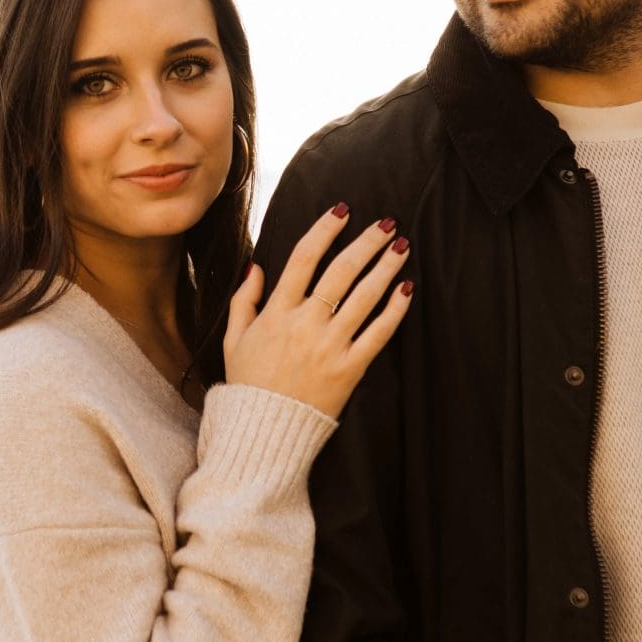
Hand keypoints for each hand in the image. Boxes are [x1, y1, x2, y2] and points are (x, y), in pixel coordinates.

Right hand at [224, 204, 414, 417]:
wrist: (265, 431)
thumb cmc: (249, 384)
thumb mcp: (234, 339)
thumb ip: (244, 300)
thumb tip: (257, 266)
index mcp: (277, 311)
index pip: (304, 257)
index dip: (325, 228)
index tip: (343, 210)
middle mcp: (306, 323)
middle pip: (342, 270)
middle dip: (367, 242)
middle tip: (387, 222)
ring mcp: (330, 346)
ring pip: (365, 296)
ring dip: (386, 267)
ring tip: (402, 246)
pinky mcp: (349, 369)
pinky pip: (378, 334)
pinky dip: (395, 310)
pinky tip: (407, 289)